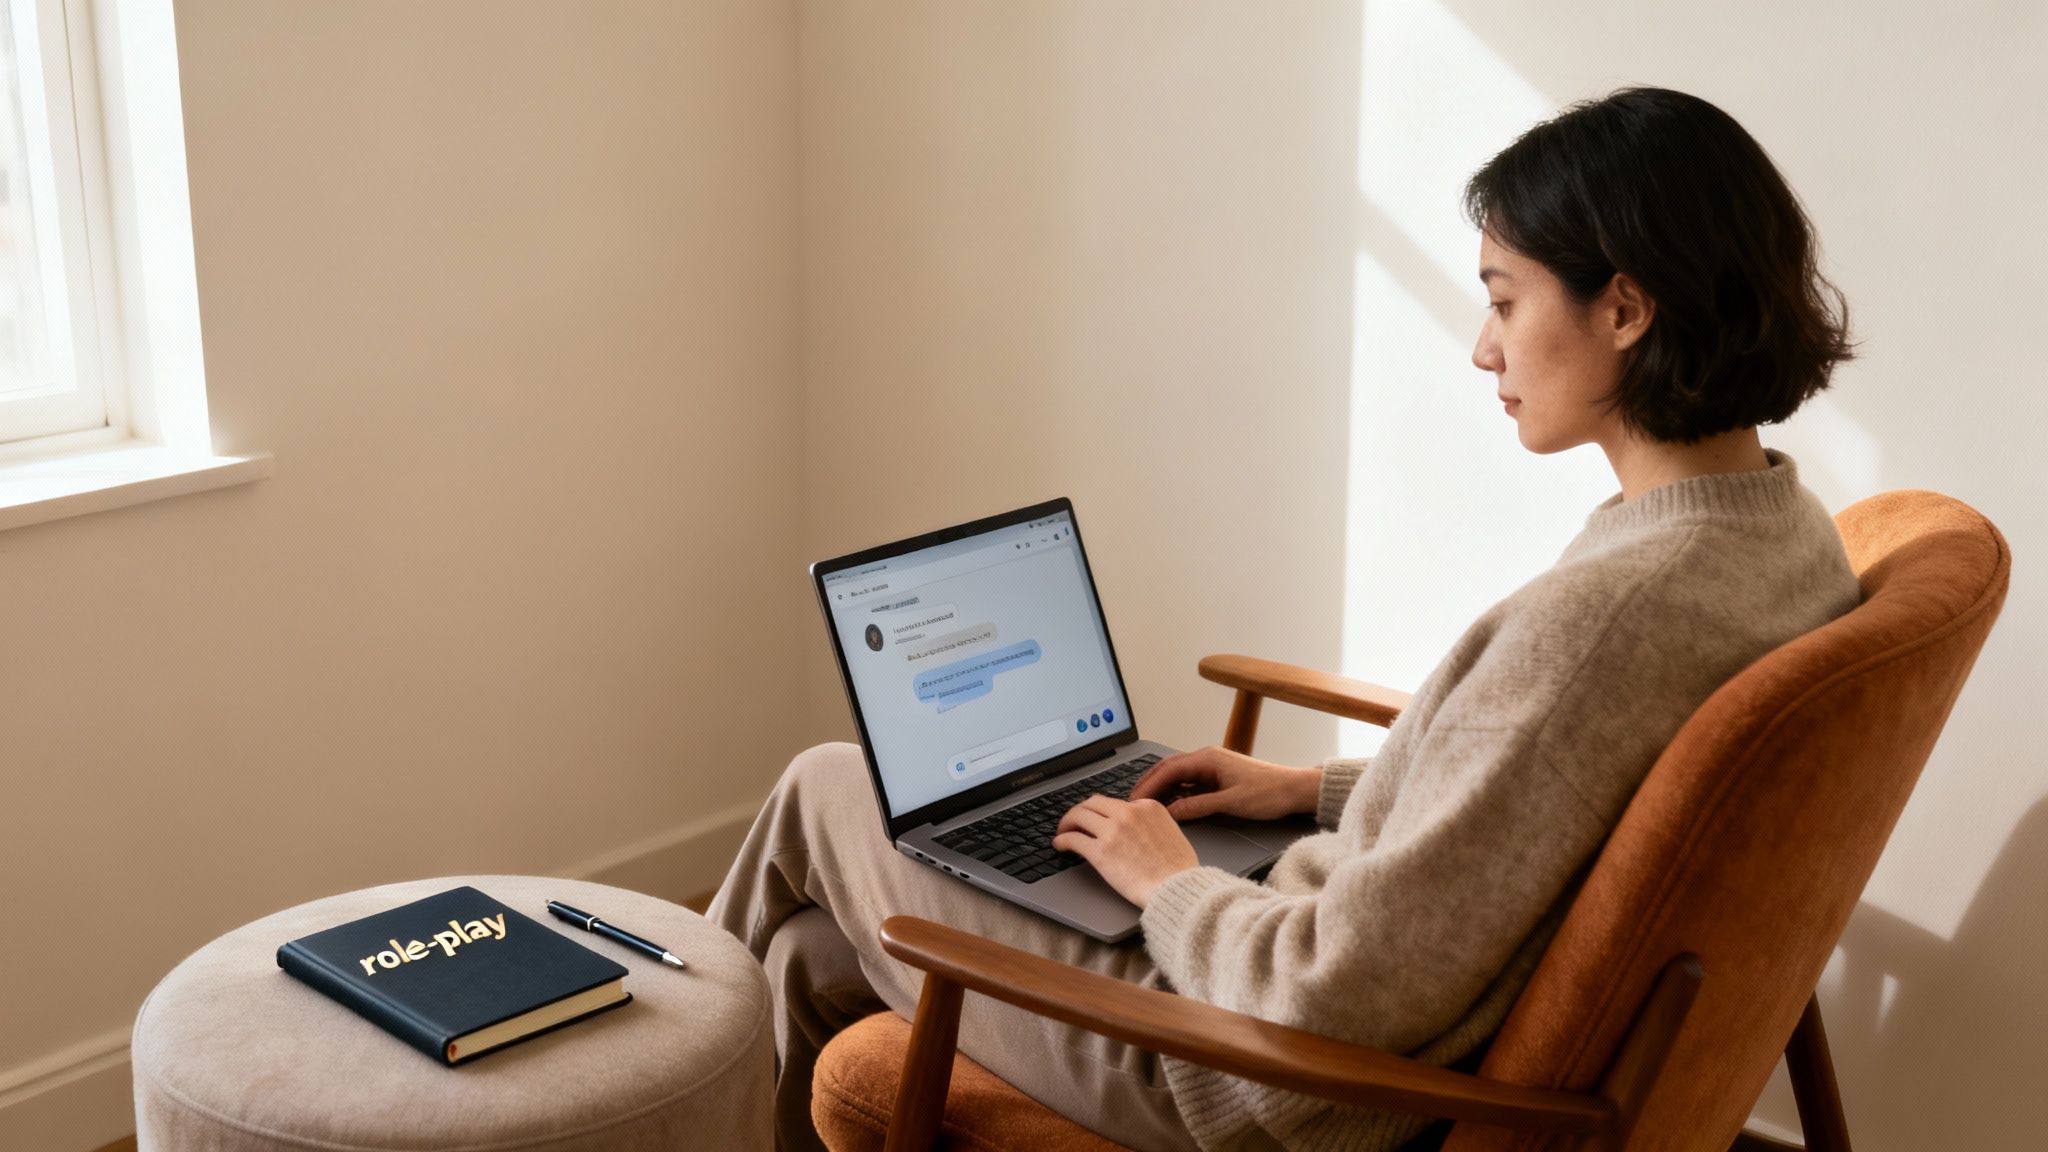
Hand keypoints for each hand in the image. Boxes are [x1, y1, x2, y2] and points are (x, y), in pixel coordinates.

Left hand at [1052, 795, 1198, 907]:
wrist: (1176, 888)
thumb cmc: (1178, 869)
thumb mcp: (1171, 832)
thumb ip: (1151, 824)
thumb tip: (1134, 829)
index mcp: (1147, 807)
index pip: (1116, 803)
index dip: (1102, 813)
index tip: (1097, 822)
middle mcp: (1128, 813)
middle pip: (1093, 803)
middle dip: (1081, 811)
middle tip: (1074, 822)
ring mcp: (1112, 831)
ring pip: (1078, 815)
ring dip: (1067, 823)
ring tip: (1063, 832)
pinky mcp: (1100, 852)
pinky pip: (1073, 839)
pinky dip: (1062, 840)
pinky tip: (1060, 845)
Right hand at [1127, 746, 1320, 821]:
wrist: (1295, 789)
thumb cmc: (1270, 792)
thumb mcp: (1231, 802)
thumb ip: (1198, 806)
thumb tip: (1170, 812)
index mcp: (1208, 758)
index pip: (1168, 769)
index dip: (1148, 784)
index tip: (1133, 799)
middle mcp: (1207, 759)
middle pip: (1168, 769)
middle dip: (1148, 784)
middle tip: (1131, 802)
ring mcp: (1213, 767)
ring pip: (1178, 777)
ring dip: (1161, 789)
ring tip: (1144, 805)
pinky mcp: (1218, 778)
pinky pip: (1190, 783)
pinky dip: (1176, 793)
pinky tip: (1169, 806)